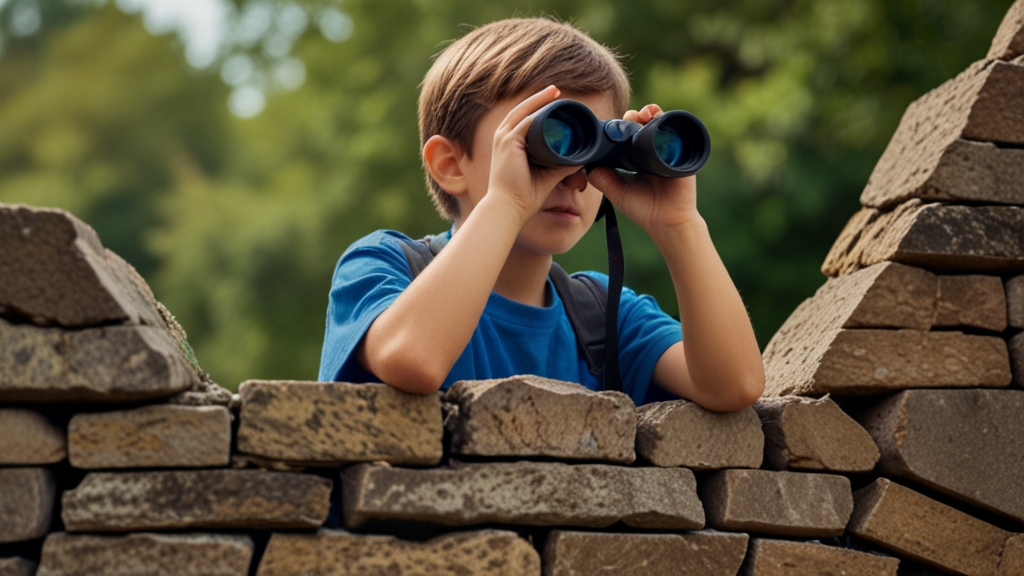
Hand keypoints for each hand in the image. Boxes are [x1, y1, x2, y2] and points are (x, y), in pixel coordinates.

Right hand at [485, 86, 589, 226]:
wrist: (509, 208)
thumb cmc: (525, 195)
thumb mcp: (548, 175)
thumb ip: (563, 164)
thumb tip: (581, 157)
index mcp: (510, 145)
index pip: (524, 120)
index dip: (539, 109)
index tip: (556, 104)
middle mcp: (504, 138)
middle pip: (523, 110)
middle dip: (541, 99)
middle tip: (558, 91)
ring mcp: (504, 138)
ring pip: (524, 111)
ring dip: (540, 100)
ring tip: (556, 92)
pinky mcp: (508, 142)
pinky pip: (525, 121)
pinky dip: (538, 111)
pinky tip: (550, 105)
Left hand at [586, 104, 701, 233]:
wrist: (668, 221)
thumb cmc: (644, 208)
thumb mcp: (617, 192)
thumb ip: (602, 179)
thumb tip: (587, 165)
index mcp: (636, 158)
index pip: (627, 135)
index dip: (620, 127)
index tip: (613, 124)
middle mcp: (651, 151)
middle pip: (642, 125)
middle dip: (634, 117)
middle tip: (629, 118)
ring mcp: (667, 150)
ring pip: (658, 124)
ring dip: (650, 113)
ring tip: (643, 114)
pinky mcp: (681, 152)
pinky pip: (675, 131)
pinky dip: (666, 120)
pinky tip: (656, 116)